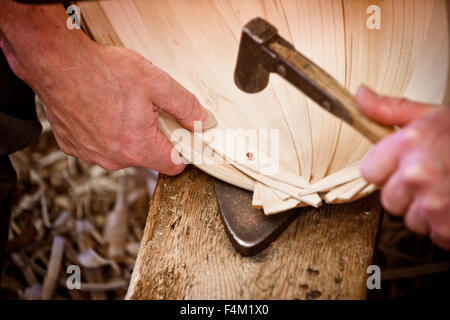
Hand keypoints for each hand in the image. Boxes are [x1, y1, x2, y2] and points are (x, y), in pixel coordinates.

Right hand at [0, 2, 215, 174]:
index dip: (182, 149)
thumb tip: (203, 122)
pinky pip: (99, 145)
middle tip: (145, 108)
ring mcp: (92, 155)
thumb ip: (186, 106)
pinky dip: (104, 131)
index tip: (181, 135)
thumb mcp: (157, 83)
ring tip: (118, 105)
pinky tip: (100, 109)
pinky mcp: (74, 146)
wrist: (56, 62)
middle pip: (148, 155)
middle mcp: (115, 159)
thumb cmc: (102, 71)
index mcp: (139, 147)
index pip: (175, 165)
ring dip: (126, 133)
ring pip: (122, 150)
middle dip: (152, 135)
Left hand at [356, 86, 449, 249]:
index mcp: (408, 144)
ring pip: (410, 219)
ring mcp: (432, 205)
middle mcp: (416, 175)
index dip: (386, 170)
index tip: (401, 167)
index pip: (369, 171)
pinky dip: (446, 226)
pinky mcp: (448, 228)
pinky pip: (434, 234)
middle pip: (388, 199)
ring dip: (426, 211)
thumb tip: (361, 95)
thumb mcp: (433, 114)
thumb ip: (391, 109)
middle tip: (433, 178)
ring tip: (449, 191)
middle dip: (406, 192)